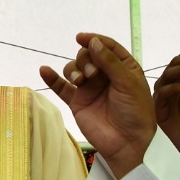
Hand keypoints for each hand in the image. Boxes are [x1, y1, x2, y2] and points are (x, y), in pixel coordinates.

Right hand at [40, 33, 156, 174]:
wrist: (128, 142)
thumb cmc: (135, 111)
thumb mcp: (127, 82)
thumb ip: (109, 62)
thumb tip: (92, 42)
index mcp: (122, 67)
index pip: (107, 47)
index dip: (95, 40)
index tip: (82, 38)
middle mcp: (105, 75)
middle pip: (87, 56)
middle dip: (85, 59)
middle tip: (92, 73)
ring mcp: (89, 89)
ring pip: (74, 69)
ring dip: (73, 70)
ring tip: (79, 81)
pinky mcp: (77, 102)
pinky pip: (61, 88)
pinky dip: (52, 79)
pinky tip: (44, 70)